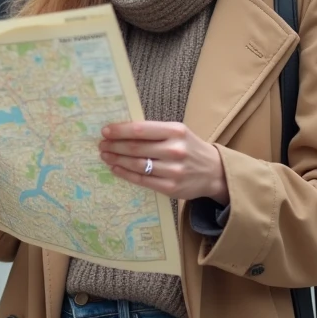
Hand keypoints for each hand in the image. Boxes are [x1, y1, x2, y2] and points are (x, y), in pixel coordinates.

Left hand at [99, 121, 227, 203]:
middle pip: (136, 148)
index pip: (141, 130)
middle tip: (101, 145)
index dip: (120, 131)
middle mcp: (175, 150)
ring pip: (137, 165)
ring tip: (105, 156)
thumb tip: (122, 131)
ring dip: (117, 160)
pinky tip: (116, 169)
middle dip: (114, 146)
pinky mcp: (171, 187)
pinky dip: (126, 174)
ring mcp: (173, 170)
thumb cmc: (190, 147)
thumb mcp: (178, 132)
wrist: (214, 171)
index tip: (105, 131)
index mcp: (176, 131)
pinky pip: (142, 180)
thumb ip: (155, 131)